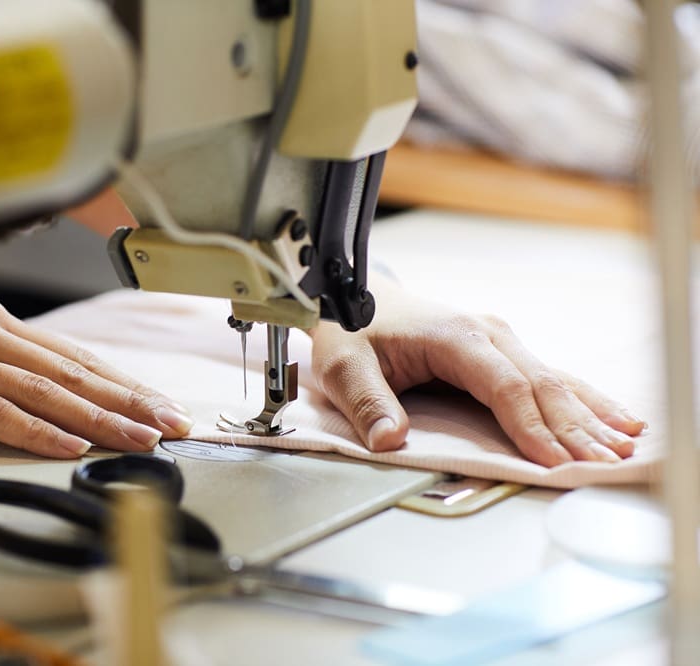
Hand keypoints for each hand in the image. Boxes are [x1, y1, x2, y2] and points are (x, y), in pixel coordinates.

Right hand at [0, 300, 193, 457]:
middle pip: (69, 370)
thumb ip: (6, 371)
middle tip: (172, 422)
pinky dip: (37, 428)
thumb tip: (66, 400)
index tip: (162, 404)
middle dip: (128, 399)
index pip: (74, 355)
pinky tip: (70, 443)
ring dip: (97, 416)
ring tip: (138, 437)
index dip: (123, 381)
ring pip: (42, 388)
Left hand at [310, 272, 645, 466]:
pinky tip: (616, 419)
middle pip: (541, 384)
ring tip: (623, 446)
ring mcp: (500, 341)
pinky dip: (583, 401)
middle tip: (603, 464)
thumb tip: (390, 440)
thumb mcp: (343, 366)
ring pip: (554, 381)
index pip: (504, 386)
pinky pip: (550, 379)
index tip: (553, 461)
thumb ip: (367, 403)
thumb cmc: (353, 330)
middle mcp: (487, 334)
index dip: (531, 426)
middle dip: (574, 427)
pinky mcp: (503, 353)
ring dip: (589, 416)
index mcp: (454, 335)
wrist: (356, 297)